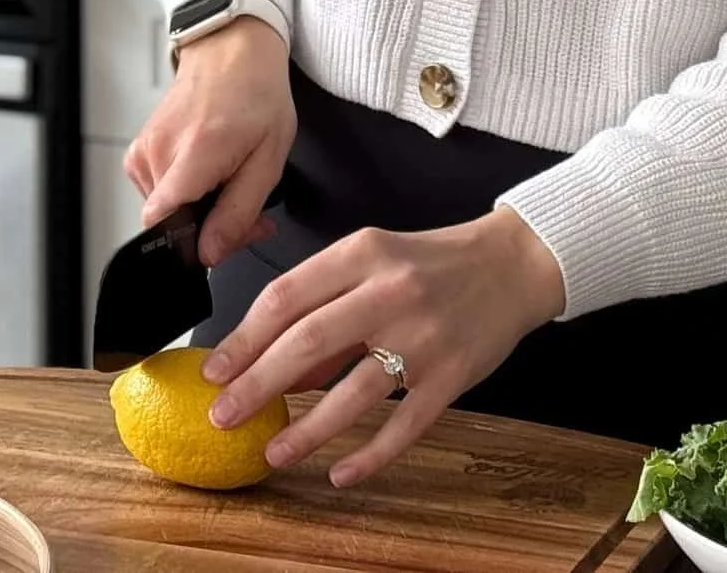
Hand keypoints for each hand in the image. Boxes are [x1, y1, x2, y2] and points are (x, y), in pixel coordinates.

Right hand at [123, 16, 294, 267]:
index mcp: (193, 153)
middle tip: (249, 213)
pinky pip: (159, 193)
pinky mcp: (139, 151)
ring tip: (231, 184)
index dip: (192, 245)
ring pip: (165, 211)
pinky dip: (186, 194)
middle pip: (170, 224)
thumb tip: (209, 254)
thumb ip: (238, 212)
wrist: (231, 50)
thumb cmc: (256, 94)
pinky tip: (209, 174)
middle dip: (211, 230)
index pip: (163, 223)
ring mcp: (143, 151)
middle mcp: (158, 152)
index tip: (222, 239)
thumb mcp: (269, 158)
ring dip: (200, 211)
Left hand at [200, 207, 566, 485]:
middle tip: (225, 415)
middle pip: (308, 343)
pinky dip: (370, 454)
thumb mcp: (372, 262)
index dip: (244, 338)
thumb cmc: (431, 264)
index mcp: (362, 254)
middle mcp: (391, 292)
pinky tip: (341, 473)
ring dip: (306, 429)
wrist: (512, 264)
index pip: (287, 296)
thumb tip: (272, 365)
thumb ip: (324, 305)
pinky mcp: (454, 375)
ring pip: (353, 392)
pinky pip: (404, 425)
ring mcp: (425, 336)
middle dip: (257, 384)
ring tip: (274, 452)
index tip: (215, 370)